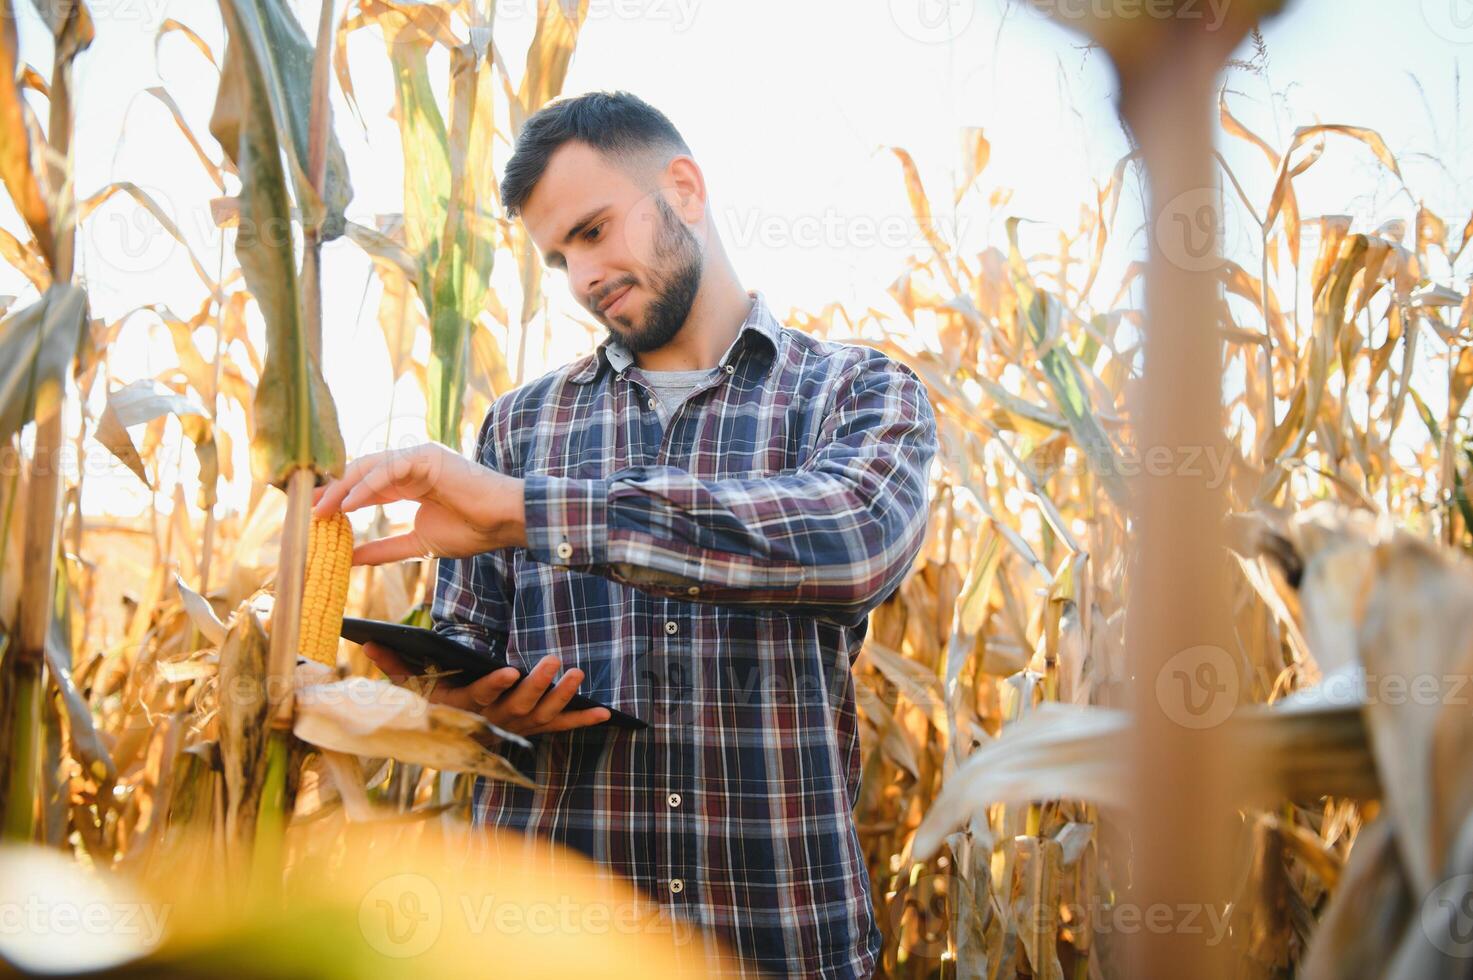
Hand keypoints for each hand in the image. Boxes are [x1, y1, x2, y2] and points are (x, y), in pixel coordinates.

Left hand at [311, 443, 527, 563]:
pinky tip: (348, 506)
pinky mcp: (425, 457)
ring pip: (368, 468)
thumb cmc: (472, 530)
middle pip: (359, 473)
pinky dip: (365, 487)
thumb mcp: (418, 544)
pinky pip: (387, 470)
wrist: (505, 522)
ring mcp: (417, 457)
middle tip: (304, 511)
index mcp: (409, 482)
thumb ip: (384, 549)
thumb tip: (350, 560)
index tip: (313, 518)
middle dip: (331, 491)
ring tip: (321, 511)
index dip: (338, 500)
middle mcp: (409, 465)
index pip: (364, 486)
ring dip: (342, 490)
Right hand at [361, 641, 610, 735]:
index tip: (508, 670)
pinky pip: (561, 728)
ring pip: (543, 715)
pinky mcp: (536, 729)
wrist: (456, 739)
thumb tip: (367, 638)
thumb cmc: (435, 704)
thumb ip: (393, 664)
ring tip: (576, 673)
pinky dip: (582, 720)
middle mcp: (495, 720)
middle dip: (537, 684)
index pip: (481, 697)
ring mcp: (518, 727)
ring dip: (562, 696)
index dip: (494, 685)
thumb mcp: (412, 687)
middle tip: (552, 661)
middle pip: (519, 705)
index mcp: (468, 707)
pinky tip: (605, 712)